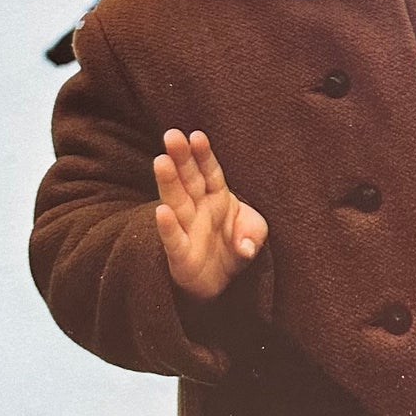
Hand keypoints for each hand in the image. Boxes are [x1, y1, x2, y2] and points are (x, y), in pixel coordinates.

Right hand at [153, 129, 267, 301]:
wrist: (223, 281)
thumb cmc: (236, 247)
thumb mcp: (254, 234)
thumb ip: (253, 232)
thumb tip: (246, 246)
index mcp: (218, 196)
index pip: (210, 171)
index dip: (203, 154)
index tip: (196, 135)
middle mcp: (199, 208)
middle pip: (189, 179)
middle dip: (181, 157)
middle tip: (172, 135)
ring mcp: (188, 229)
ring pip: (176, 201)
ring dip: (169, 182)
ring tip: (161, 161)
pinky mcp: (181, 254)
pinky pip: (173, 238)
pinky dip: (168, 226)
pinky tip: (161, 211)